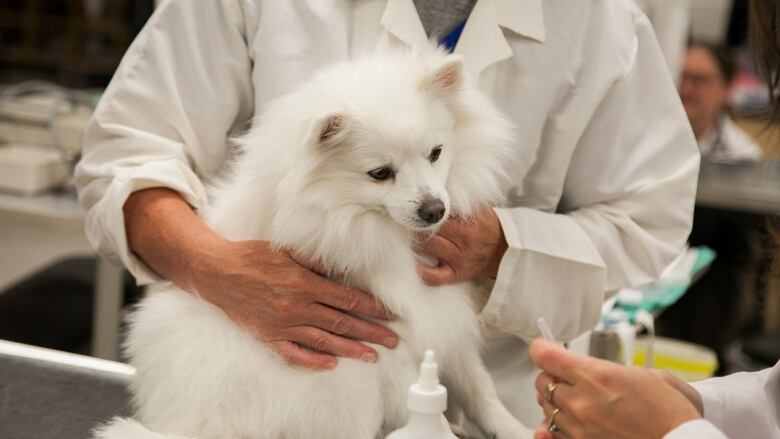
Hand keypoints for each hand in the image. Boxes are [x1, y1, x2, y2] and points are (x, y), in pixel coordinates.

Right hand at [187, 239, 397, 369]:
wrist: (219, 273)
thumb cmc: (252, 257)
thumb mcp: (286, 251)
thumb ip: (314, 260)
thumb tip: (339, 269)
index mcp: (304, 284)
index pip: (347, 299)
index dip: (371, 308)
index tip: (388, 313)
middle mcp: (297, 307)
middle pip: (342, 323)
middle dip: (370, 332)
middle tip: (391, 340)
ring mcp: (284, 325)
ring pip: (325, 341)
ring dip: (351, 350)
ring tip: (371, 356)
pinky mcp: (270, 336)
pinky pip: (295, 354)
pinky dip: (313, 361)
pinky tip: (331, 364)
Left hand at [415, 207, 506, 285]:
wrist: (503, 248)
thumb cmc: (487, 226)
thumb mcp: (479, 210)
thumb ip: (459, 202)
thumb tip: (437, 195)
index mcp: (467, 226)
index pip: (439, 218)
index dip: (424, 214)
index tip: (414, 210)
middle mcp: (463, 243)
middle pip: (430, 232)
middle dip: (416, 226)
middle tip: (408, 222)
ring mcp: (459, 260)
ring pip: (429, 250)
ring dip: (415, 242)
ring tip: (409, 236)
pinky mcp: (456, 274)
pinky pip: (436, 278)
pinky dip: (423, 273)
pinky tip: (415, 265)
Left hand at [529, 339, 700, 438]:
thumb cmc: (668, 411)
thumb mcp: (640, 374)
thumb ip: (602, 369)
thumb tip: (581, 368)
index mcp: (596, 376)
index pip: (545, 356)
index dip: (541, 349)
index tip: (543, 348)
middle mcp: (582, 402)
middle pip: (541, 382)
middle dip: (551, 377)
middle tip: (566, 378)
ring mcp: (579, 427)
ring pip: (546, 408)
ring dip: (556, 402)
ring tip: (577, 402)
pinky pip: (553, 433)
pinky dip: (556, 427)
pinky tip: (569, 423)